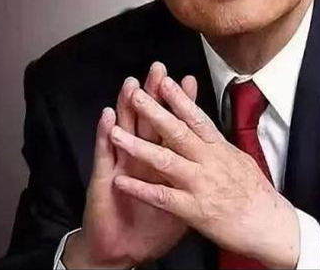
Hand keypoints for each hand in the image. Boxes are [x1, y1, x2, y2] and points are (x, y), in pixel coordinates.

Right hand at [63, 63, 195, 268]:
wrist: (123, 251)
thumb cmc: (153, 227)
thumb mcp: (183, 202)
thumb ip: (193, 178)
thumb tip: (215, 159)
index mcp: (163, 161)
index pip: (174, 126)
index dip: (182, 104)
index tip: (190, 79)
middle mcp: (141, 156)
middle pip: (149, 119)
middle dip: (154, 94)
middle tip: (158, 68)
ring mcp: (121, 165)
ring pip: (124, 129)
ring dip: (127, 106)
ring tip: (132, 83)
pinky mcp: (104, 179)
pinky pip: (104, 155)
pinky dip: (104, 135)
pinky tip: (107, 117)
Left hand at [108, 76, 300, 268]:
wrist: (269, 226)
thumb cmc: (257, 195)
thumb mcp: (241, 161)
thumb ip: (220, 147)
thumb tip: (208, 132)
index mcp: (220, 149)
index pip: (197, 118)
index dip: (179, 98)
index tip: (164, 82)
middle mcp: (209, 162)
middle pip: (177, 132)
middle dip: (154, 112)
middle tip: (135, 95)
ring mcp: (200, 185)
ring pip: (164, 161)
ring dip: (137, 146)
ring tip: (115, 133)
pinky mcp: (193, 210)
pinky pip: (161, 197)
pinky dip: (140, 189)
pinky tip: (121, 181)